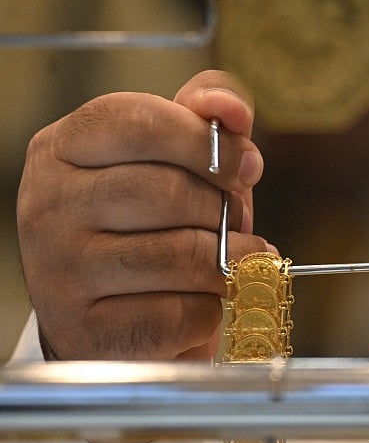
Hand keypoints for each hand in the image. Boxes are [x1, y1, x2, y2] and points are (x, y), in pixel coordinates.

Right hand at [17, 70, 272, 361]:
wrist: (113, 321)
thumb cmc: (152, 229)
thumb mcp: (174, 162)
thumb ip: (203, 121)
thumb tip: (230, 112)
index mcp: (62, 149)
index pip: (140, 122)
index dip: (209, 142)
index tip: (248, 165)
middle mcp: (47, 205)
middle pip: (168, 191)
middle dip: (223, 211)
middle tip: (234, 224)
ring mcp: (60, 271)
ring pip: (183, 256)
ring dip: (228, 264)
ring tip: (231, 264)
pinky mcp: (88, 330)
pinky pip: (182, 314)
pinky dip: (208, 312)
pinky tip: (195, 305)